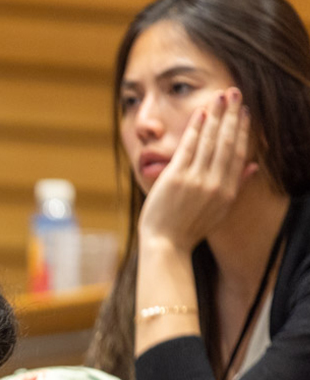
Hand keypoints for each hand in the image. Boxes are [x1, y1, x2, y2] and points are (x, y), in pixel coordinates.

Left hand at [138, 88, 257, 253]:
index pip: (239, 153)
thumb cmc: (188, 229)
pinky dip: (195, 129)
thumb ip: (236, 186)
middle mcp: (215, 183)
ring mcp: (196, 180)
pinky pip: (188, 147)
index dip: (243, 130)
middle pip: (228, 142)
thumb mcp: (219, 211)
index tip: (244, 112)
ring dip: (216, 116)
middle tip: (235, 93)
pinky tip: (201, 114)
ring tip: (220, 96)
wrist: (165, 245)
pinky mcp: (176, 178)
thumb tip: (253, 167)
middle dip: (232, 115)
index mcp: (228, 191)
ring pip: (210, 141)